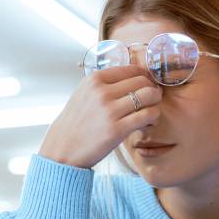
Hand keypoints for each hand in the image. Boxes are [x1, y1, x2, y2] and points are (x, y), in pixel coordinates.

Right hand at [39, 65, 161, 169]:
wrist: (62, 150)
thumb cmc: (76, 124)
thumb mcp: (84, 94)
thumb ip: (105, 85)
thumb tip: (132, 78)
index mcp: (94, 80)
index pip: (131, 69)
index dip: (144, 77)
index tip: (147, 85)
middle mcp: (102, 92)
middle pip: (142, 81)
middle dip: (152, 90)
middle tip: (152, 100)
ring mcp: (110, 110)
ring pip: (149, 95)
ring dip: (156, 103)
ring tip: (151, 112)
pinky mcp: (117, 129)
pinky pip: (148, 115)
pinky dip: (154, 117)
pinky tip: (148, 123)